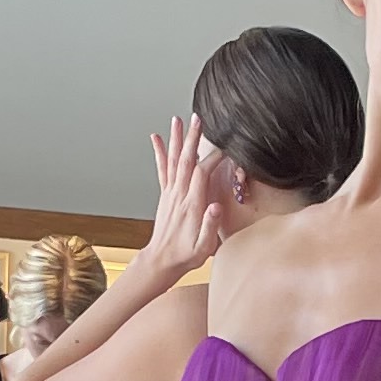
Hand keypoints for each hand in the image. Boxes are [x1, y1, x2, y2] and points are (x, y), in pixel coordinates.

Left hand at [141, 117, 228, 285]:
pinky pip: (162, 169)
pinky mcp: (165, 195)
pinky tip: (157, 138)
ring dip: (176, 139)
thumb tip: (216, 206)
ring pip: (174, 160)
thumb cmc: (185, 256)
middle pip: (186, 160)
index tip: (224, 148)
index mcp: (192, 206)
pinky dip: (159, 152)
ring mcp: (170, 194)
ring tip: (178, 120)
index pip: (202, 174)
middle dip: (192, 138)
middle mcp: (179, 195)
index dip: (212, 159)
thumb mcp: (203, 247)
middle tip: (197, 118)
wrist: (161, 261)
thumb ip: (209, 225)